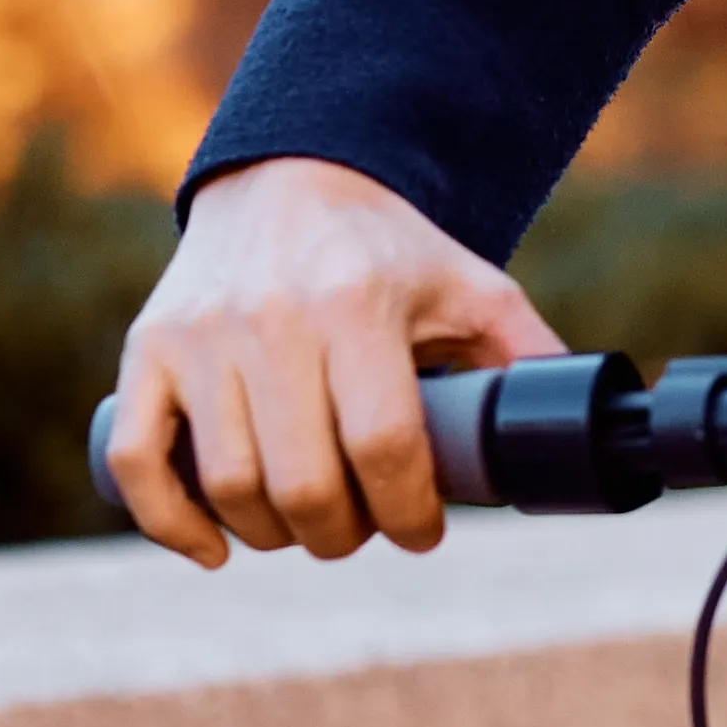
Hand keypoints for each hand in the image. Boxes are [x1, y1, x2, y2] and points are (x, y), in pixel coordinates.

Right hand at [108, 156, 565, 568]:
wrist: (286, 179)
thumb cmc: (389, 251)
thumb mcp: (470, 286)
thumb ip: (525, 357)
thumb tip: (586, 436)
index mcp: (357, 303)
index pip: (382, 446)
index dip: (407, 513)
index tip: (422, 531)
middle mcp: (269, 319)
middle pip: (303, 482)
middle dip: (343, 534)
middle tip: (362, 528)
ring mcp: (199, 337)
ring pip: (229, 486)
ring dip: (274, 534)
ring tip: (309, 522)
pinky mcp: (147, 352)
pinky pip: (139, 463)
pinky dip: (173, 524)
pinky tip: (216, 547)